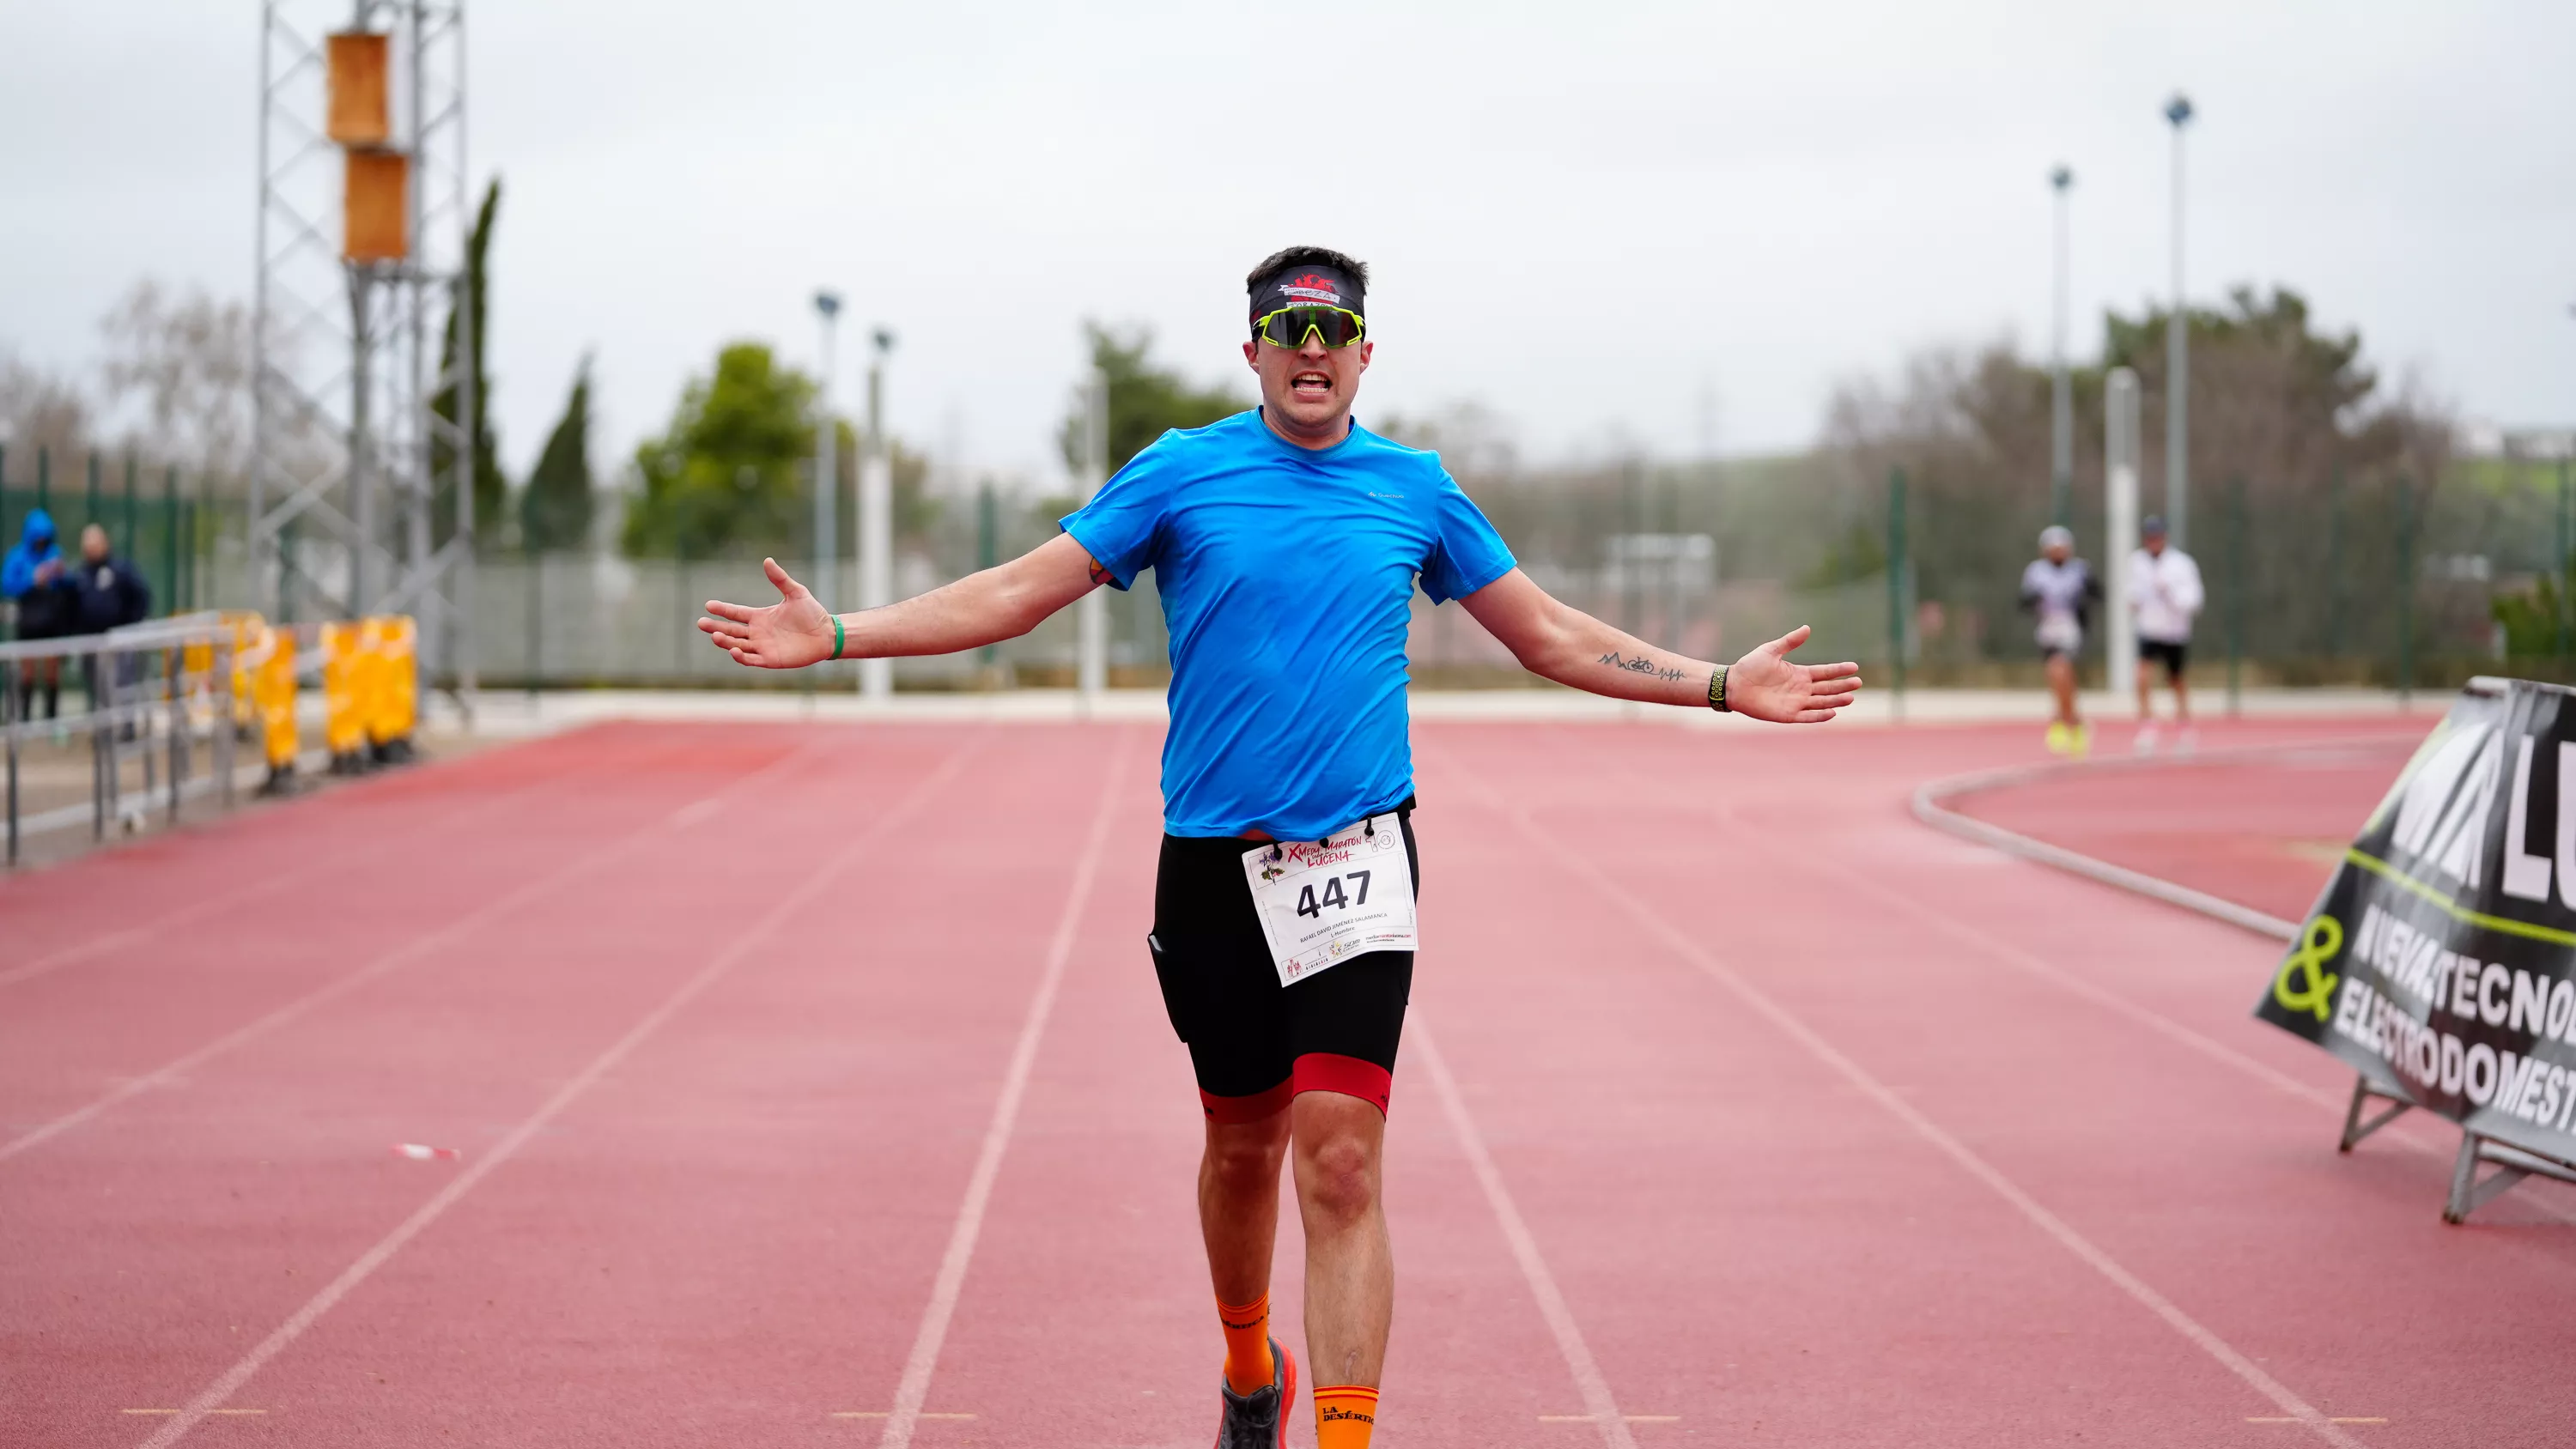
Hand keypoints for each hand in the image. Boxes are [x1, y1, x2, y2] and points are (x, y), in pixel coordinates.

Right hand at [697, 558, 836, 668]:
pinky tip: (733, 650)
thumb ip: (780, 579)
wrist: (827, 633)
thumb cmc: (812, 613)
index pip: (736, 613)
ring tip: (715, 635)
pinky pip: (752, 660)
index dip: (722, 610)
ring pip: (737, 645)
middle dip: (715, 627)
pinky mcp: (771, 660)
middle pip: (731, 630)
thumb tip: (767, 560)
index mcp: (760, 617)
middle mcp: (758, 633)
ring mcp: (763, 647)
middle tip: (701, 623)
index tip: (708, 605)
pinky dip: (741, 656)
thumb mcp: (795, 592)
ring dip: (725, 641)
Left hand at [1727, 625, 1861, 722]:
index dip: (1839, 670)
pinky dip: (1819, 715)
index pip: (1825, 672)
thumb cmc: (1750, 666)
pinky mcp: (1787, 715)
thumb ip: (1790, 641)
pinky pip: (1807, 716)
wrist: (1733, 684)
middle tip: (1858, 683)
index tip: (1854, 667)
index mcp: (1799, 673)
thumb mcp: (1771, 650)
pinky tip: (1832, 712)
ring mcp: (1795, 702)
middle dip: (1842, 686)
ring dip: (1835, 701)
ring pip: (1821, 702)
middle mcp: (1801, 689)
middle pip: (1827, 688)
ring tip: (1850, 698)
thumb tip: (1807, 628)